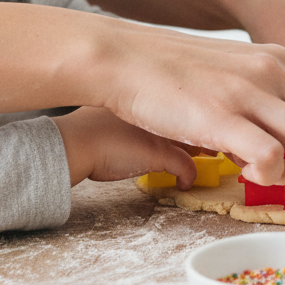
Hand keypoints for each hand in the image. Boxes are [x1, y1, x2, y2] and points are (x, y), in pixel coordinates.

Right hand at [53, 107, 198, 187]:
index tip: (195, 128)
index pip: (180, 106)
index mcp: (146, 100)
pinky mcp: (162, 153)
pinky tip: (183, 184)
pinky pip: (187, 167)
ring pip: (198, 140)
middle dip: (204, 132)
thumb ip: (130, 123)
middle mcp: (159, 112)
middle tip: (211, 145)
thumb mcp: (112, 120)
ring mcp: (162, 132)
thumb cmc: (84, 133)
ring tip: (208, 158)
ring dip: (204, 151)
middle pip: (195, 120)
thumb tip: (135, 138)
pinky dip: (189, 177)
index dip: (190, 120)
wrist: (74, 143)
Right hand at [83, 15, 284, 185]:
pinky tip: (246, 174)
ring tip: (274, 179)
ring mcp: (250, 91)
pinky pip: (273, 155)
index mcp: (281, 60)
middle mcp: (274, 71)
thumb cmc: (172, 73)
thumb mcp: (234, 72)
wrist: (120, 56)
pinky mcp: (222, 115)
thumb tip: (284, 142)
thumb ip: (264, 98)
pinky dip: (270, 175)